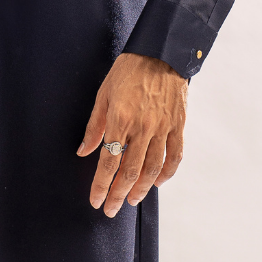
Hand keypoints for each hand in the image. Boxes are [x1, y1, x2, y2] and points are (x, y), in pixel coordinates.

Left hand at [77, 52, 187, 216]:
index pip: (109, 162)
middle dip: (118, 195)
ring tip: (131, 200)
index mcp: (120, 120)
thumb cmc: (128, 71)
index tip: (96, 201)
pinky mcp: (178, 125)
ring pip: (153, 168)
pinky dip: (167, 173)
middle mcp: (142, 127)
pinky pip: (174, 156)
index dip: (101, 185)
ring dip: (141, 189)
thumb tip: (84, 151)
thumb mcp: (103, 95)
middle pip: (129, 171)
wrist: (160, 52)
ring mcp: (162, 127)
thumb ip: (94, 126)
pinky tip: (157, 182)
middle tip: (111, 209)